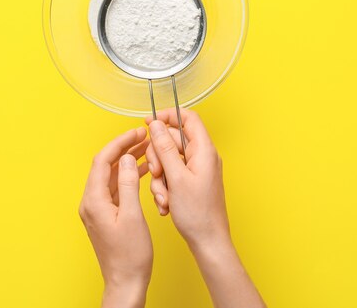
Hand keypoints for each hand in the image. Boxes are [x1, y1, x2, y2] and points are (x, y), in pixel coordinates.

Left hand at [79, 127, 151, 307]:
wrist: (125, 282)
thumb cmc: (130, 255)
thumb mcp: (133, 216)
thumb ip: (128, 184)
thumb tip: (125, 159)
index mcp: (94, 201)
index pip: (103, 161)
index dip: (119, 143)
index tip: (136, 132)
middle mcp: (91, 203)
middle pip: (105, 166)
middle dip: (124, 149)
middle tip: (143, 137)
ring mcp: (97, 209)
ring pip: (110, 176)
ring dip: (126, 162)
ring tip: (146, 150)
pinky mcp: (105, 215)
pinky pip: (115, 188)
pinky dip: (127, 177)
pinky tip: (142, 171)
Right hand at [145, 109, 265, 307]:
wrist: (208, 241)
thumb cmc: (197, 213)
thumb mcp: (176, 177)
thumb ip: (165, 148)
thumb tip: (156, 124)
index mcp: (203, 150)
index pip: (188, 118)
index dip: (168, 116)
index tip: (149, 122)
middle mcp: (202, 157)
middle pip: (172, 140)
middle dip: (158, 158)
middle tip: (157, 174)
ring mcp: (196, 170)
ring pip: (168, 160)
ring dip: (160, 178)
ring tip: (164, 197)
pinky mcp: (191, 182)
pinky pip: (171, 176)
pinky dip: (164, 188)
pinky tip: (166, 204)